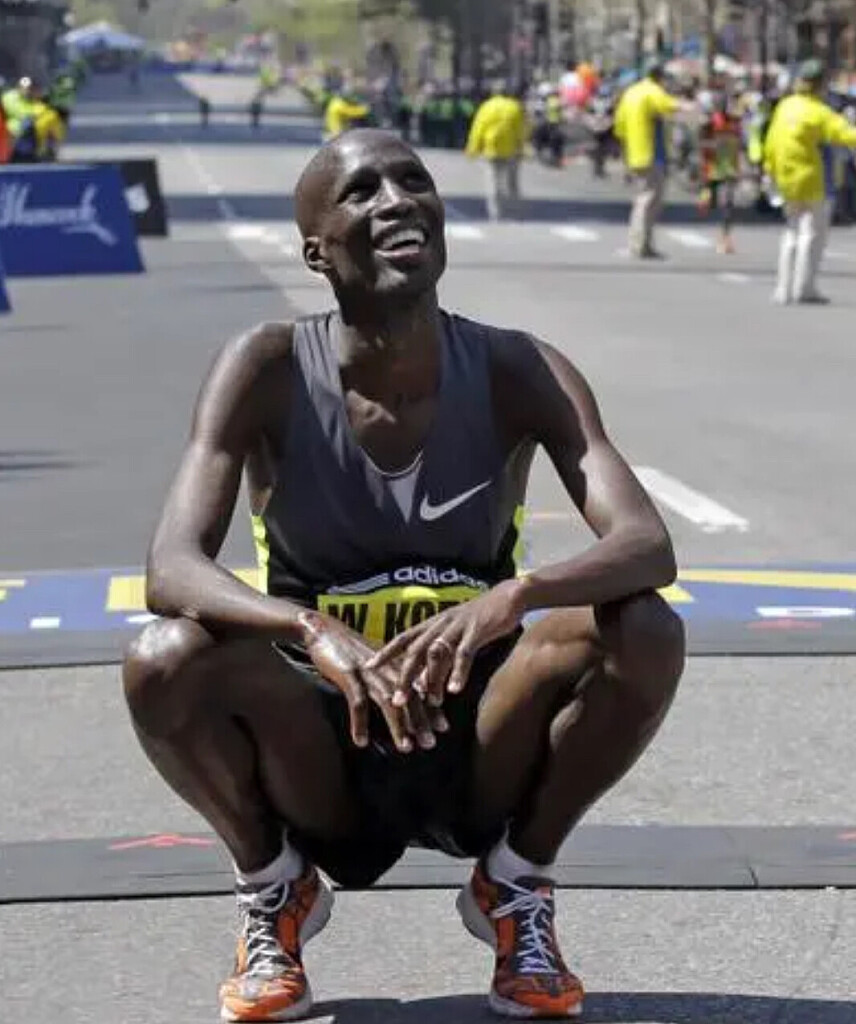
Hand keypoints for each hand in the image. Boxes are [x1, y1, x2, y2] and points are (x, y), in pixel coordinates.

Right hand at [299, 611, 445, 753]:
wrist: (325, 630)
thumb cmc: (351, 651)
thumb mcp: (376, 663)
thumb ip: (392, 678)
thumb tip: (405, 703)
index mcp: (395, 666)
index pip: (419, 688)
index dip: (432, 707)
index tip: (444, 727)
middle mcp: (386, 668)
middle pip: (408, 696)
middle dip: (421, 721)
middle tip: (431, 743)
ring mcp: (368, 671)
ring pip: (388, 701)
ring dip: (398, 725)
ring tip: (406, 747)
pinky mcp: (348, 673)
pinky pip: (357, 701)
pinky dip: (360, 723)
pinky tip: (361, 741)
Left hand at [366, 579, 525, 709]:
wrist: (508, 596)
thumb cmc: (480, 618)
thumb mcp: (455, 635)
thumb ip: (439, 655)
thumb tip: (423, 682)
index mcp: (433, 624)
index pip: (403, 638)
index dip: (385, 652)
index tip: (368, 667)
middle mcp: (440, 624)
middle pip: (415, 651)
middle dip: (404, 676)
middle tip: (396, 701)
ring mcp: (458, 627)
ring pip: (437, 654)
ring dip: (431, 679)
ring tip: (430, 702)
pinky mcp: (477, 630)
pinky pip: (465, 653)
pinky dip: (459, 671)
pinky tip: (456, 689)